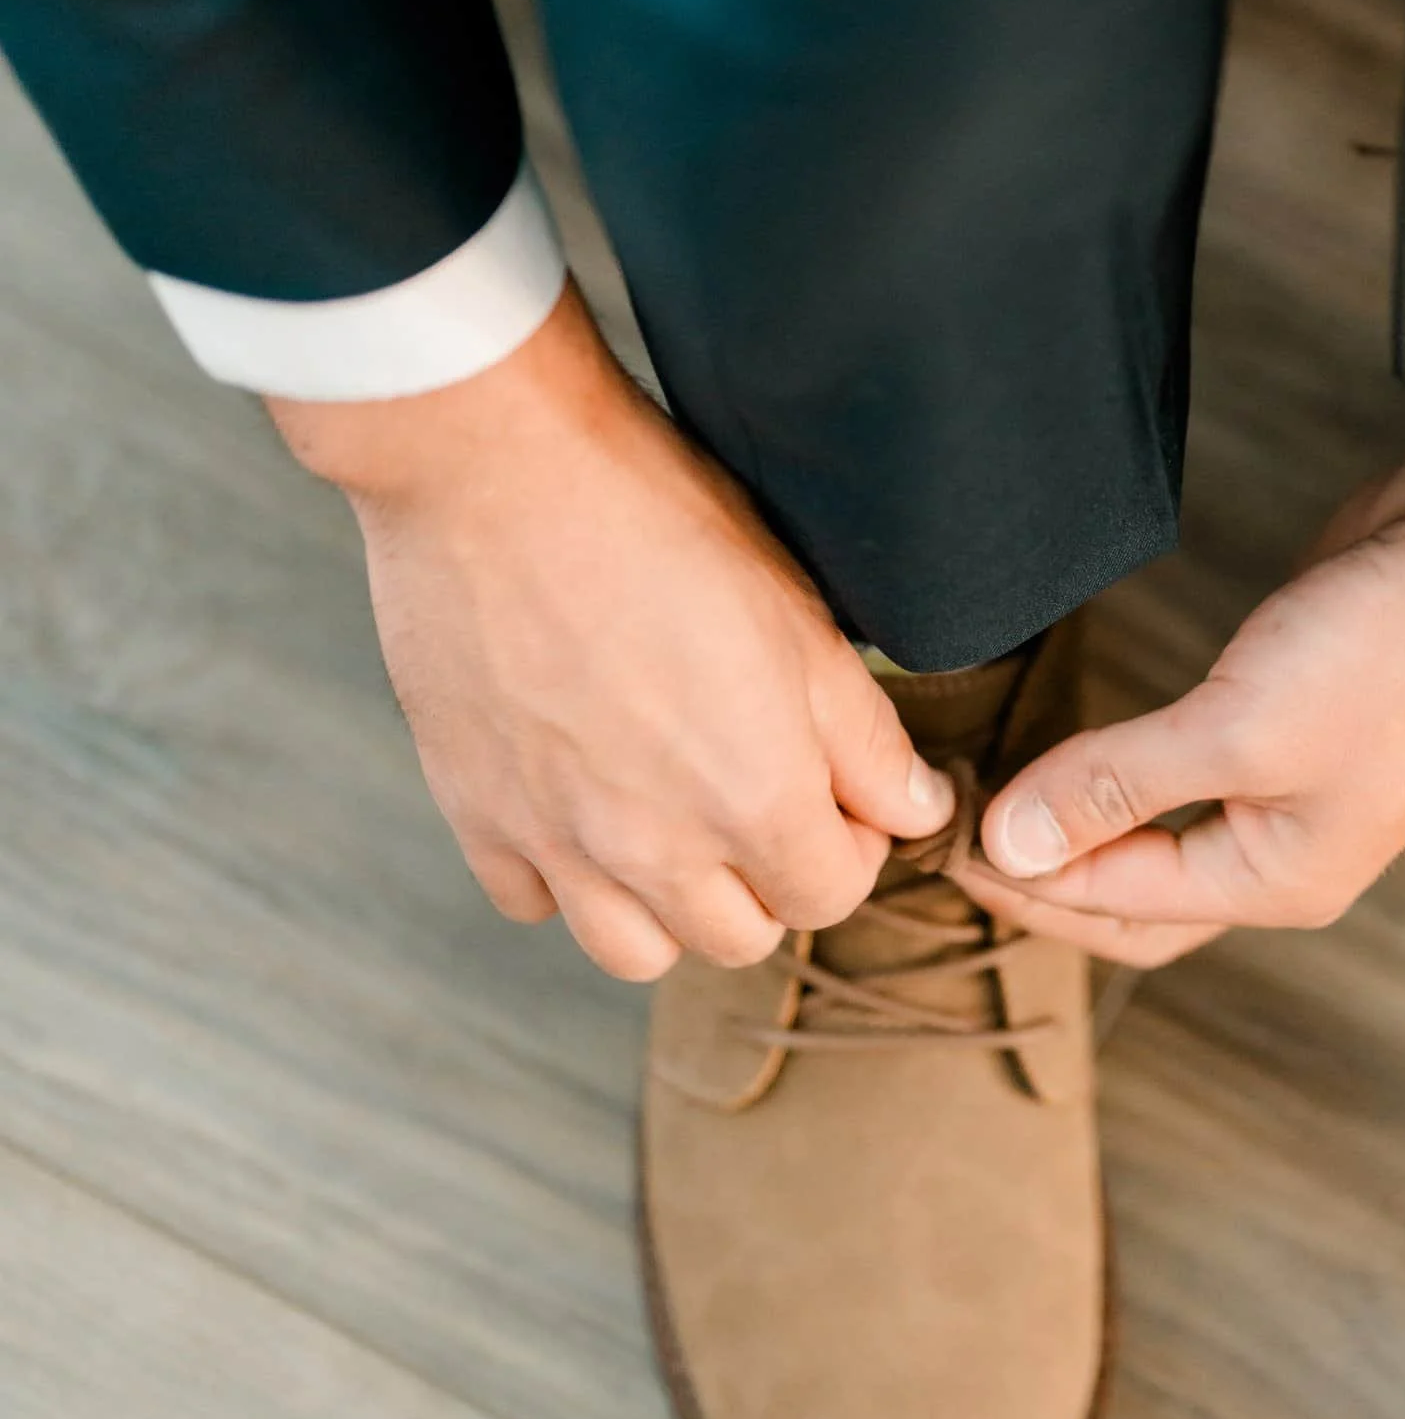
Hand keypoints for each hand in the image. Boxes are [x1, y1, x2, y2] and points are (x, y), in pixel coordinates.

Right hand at [269, 287, 949, 979]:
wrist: (494, 468)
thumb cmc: (656, 516)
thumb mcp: (798, 614)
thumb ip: (864, 738)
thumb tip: (914, 811)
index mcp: (752, 798)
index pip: (830, 896)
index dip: (849, 845)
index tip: (836, 791)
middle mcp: (652, 846)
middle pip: (739, 938)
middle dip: (770, 881)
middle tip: (762, 794)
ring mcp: (556, 839)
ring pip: (636, 950)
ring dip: (672, 905)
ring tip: (676, 819)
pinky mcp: (476, 813)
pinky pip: (533, 902)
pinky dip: (567, 877)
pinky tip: (584, 802)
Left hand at [970, 431, 1404, 965]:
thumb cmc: (1393, 656)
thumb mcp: (1238, 731)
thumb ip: (1119, 786)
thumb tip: (1014, 843)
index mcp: (1280, 880)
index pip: (1120, 913)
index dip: (1025, 884)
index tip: (940, 841)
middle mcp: (1287, 847)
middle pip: (1141, 893)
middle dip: (1050, 875)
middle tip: (956, 835)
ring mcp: (1294, 779)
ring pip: (1163, 827)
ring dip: (1085, 818)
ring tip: (1002, 794)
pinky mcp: (1293, 710)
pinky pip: (1187, 762)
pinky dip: (1126, 762)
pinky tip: (1084, 738)